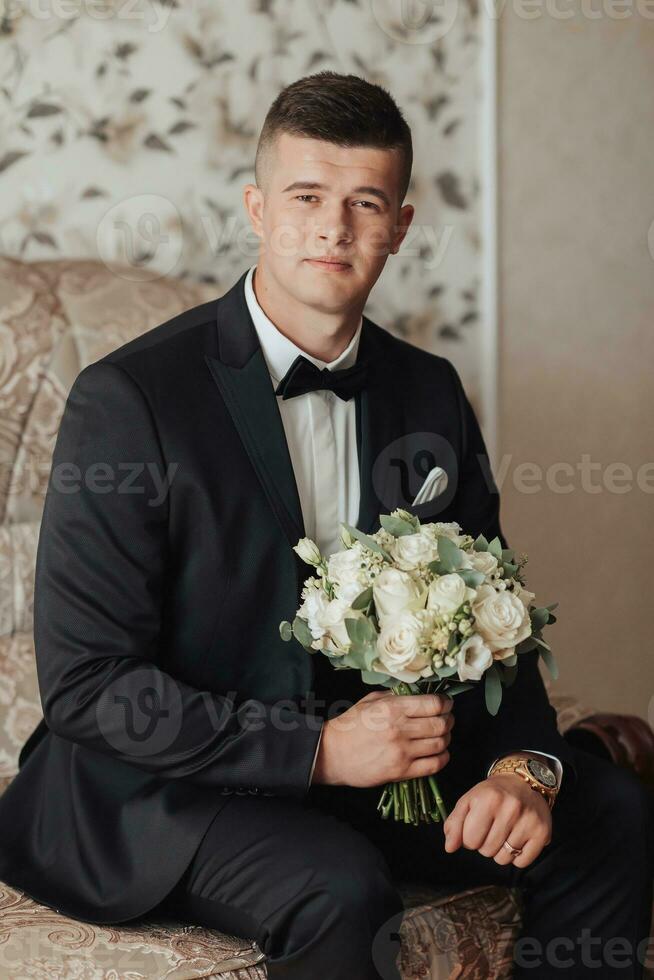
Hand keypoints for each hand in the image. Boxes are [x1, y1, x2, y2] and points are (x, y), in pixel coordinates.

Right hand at [312, 689, 453, 788]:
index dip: (445, 703)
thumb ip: (395, 696)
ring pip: (440, 744)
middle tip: (447, 718)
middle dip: (449, 720)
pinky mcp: (401, 772)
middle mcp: (400, 729)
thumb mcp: (370, 701)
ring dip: (446, 738)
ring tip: (442, 735)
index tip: (446, 703)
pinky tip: (439, 753)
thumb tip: (419, 693)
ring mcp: (402, 752)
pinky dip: (442, 758)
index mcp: (392, 708)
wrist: (332, 753)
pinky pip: (433, 765)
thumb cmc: (350, 725)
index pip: (434, 704)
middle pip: (441, 724)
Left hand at [442, 772, 551, 867]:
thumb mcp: (468, 801)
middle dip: (485, 843)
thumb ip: (454, 823)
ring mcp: (528, 821)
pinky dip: (517, 856)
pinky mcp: (542, 832)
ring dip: (500, 851)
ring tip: (504, 832)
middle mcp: (511, 808)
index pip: (470, 840)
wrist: (523, 781)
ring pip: (503, 859)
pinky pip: (522, 862)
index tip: (477, 826)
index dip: (470, 837)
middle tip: (492, 827)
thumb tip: (449, 847)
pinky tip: (517, 838)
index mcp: (488, 799)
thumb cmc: (492, 794)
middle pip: (486, 851)